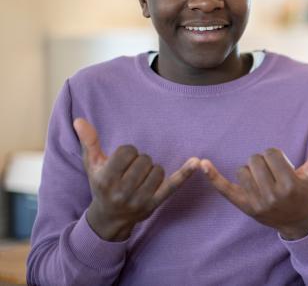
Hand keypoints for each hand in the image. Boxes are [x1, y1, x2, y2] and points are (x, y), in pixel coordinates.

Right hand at [73, 118, 198, 240]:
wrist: (109, 218)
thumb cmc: (100, 185)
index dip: (128, 152)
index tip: (123, 161)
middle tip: (132, 171)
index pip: (127, 152)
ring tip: (141, 178)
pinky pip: (173, 185)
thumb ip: (88, 141)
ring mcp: (140, 200)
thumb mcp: (92, 165)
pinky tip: (197, 162)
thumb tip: (79, 120)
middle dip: (140, 161)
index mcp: (105, 179)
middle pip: (144, 160)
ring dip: (152, 170)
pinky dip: (185, 173)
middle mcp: (122, 192)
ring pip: (158, 170)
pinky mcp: (155, 204)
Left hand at [200, 136, 307, 239]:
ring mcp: (256, 202)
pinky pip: (225, 188)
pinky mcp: (243, 206)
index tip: (282, 167)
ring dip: (251, 171)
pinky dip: (213, 176)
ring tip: (263, 181)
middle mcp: (272, 195)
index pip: (272, 153)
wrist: (296, 221)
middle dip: (263, 162)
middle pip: (255, 159)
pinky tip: (201, 164)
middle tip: (272, 174)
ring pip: (243, 170)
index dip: (276, 156)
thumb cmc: (305, 191)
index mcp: (289, 184)